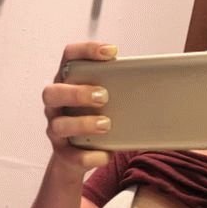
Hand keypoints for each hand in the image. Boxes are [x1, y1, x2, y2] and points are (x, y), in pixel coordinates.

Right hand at [43, 41, 117, 173]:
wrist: (78, 156)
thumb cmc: (93, 118)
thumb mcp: (102, 100)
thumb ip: (115, 87)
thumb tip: (153, 80)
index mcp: (66, 82)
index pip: (68, 57)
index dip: (86, 51)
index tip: (111, 52)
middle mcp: (55, 104)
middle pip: (53, 92)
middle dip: (78, 93)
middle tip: (104, 95)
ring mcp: (55, 128)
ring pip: (59, 125)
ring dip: (83, 123)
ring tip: (106, 124)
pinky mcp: (61, 152)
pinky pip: (71, 155)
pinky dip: (89, 156)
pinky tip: (104, 154)